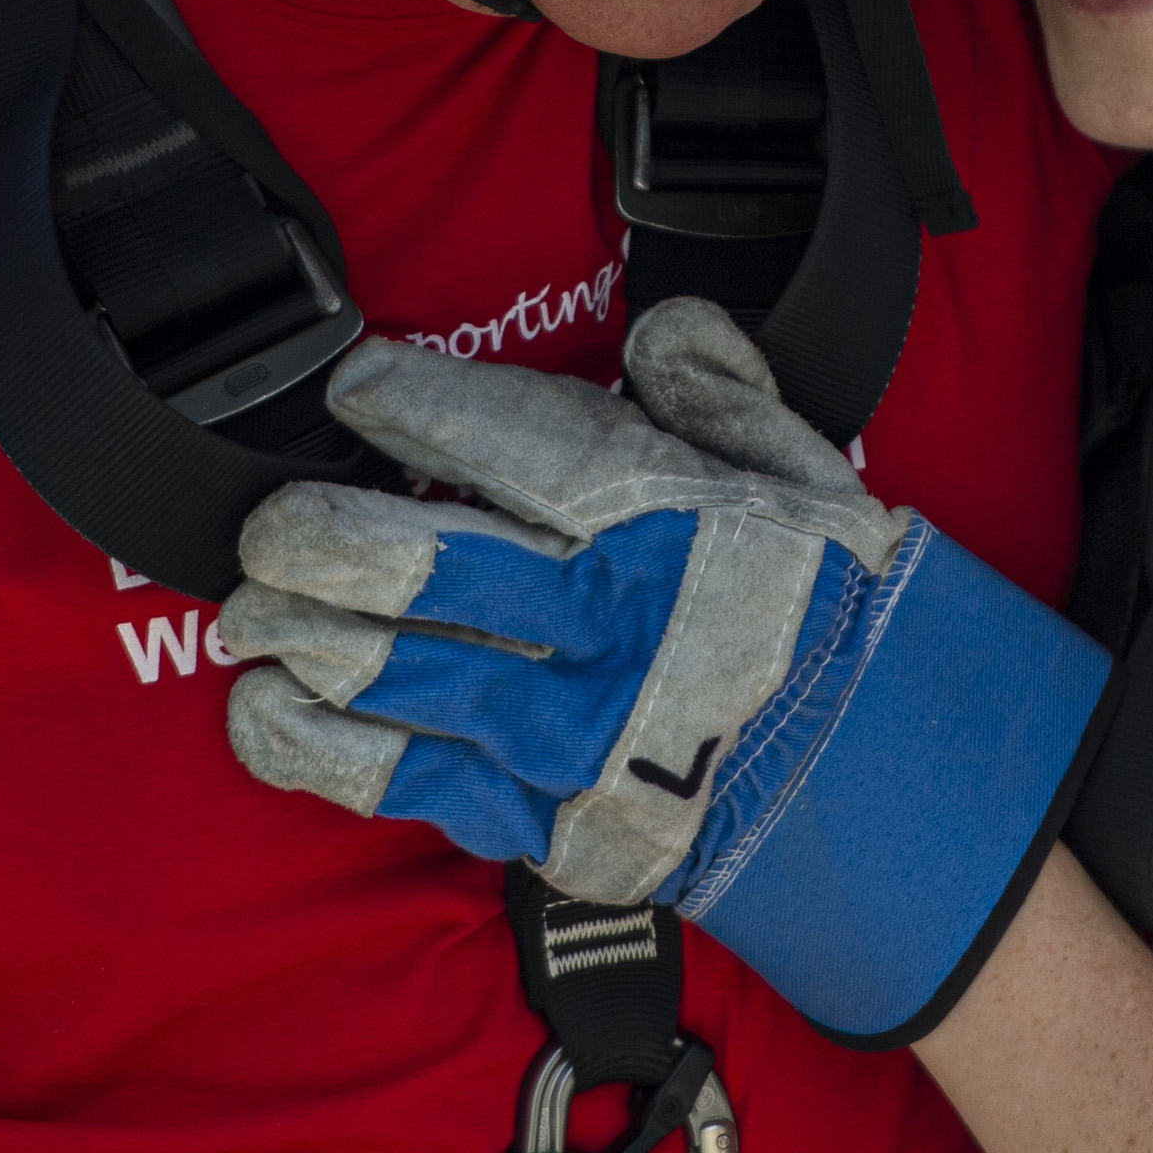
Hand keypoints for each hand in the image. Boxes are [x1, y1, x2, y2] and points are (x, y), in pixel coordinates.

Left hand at [217, 297, 1107, 1045]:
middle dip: (309, 533)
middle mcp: (599, 622)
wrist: (901, 798)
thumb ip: (720, 390)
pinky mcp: (547, 823)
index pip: (494, 437)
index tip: (355, 387)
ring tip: (251, 608)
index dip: (400, 402)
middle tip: (272, 521)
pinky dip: (310, 746)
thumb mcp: (810, 475)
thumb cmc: (844, 621)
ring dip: (291, 635)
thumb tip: (654, 328)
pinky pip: (397, 783)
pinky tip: (265, 712)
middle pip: (405, 561)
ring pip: (381, 672)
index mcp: (658, 517)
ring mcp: (565, 732)